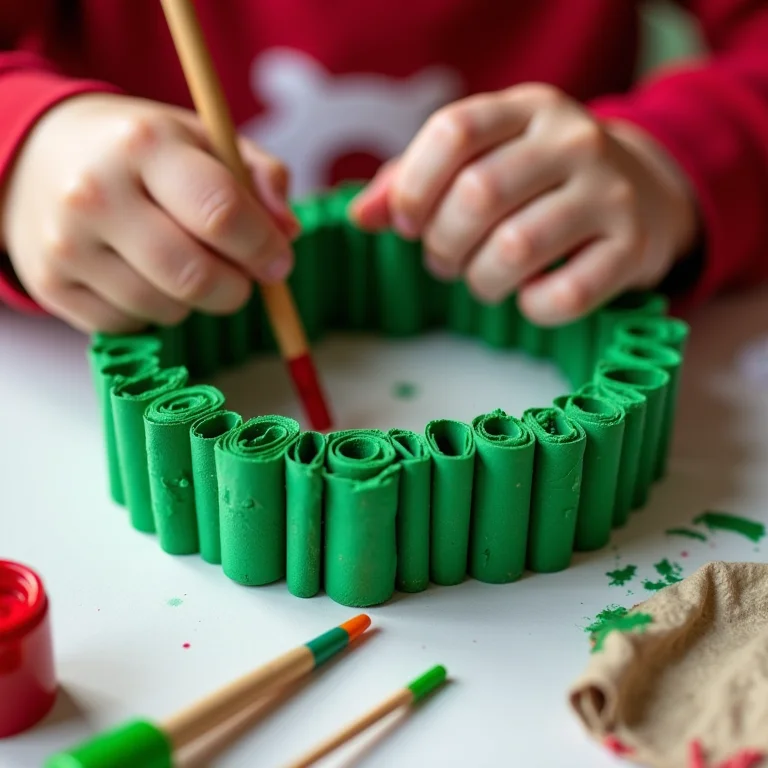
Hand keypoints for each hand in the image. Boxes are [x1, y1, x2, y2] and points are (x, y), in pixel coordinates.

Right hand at [0, 94, 297, 333]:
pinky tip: (141, 274)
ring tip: (180, 261)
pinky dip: (152, 311)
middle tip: (243, 278)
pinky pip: (131, 326)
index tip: (279, 261)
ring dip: (193, 300)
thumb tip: (288, 232)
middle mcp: (97, 192)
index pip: (221, 212)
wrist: (41, 157)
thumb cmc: (141, 153)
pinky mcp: (52, 285)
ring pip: (166, 310)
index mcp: (146, 144)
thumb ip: (259, 178)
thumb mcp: (204, 140)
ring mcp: (67, 243)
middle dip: (237, 289)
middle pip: (195, 276)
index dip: (263, 248)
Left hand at [351, 84, 696, 324]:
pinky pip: (562, 295)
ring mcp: (609, 191)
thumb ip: (416, 180)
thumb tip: (362, 216)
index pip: (452, 132)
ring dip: (480, 281)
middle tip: (444, 260)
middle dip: (442, 244)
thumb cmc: (539, 184)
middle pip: (477, 195)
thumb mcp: (483, 160)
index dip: (413, 188)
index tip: (407, 224)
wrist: (642, 194)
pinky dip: (531, 308)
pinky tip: (528, 296)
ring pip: (514, 250)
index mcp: (526, 108)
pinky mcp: (632, 245)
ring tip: (481, 278)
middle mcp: (572, 139)